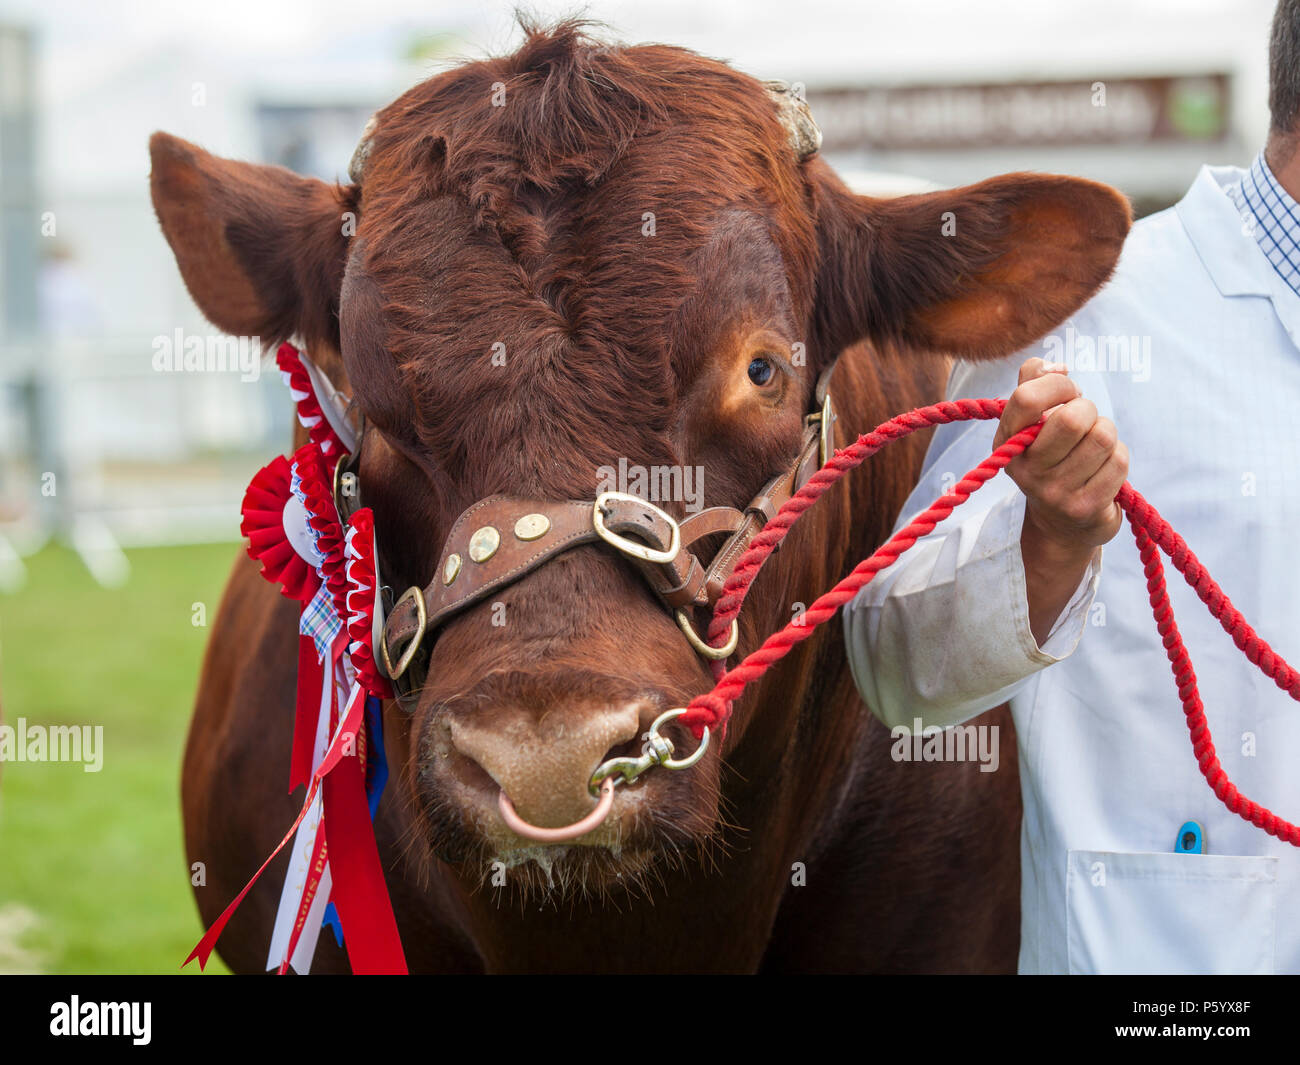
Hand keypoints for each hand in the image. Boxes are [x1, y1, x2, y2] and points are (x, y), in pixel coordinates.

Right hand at [995, 358, 1128, 554]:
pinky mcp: (1085, 507)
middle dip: (1088, 409)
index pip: (1026, 398)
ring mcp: (1054, 492)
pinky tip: (1103, 468)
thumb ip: (1035, 381)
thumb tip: (1058, 368)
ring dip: (1106, 433)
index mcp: (1006, 443)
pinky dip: (1118, 457)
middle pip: (1073, 418)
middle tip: (1084, 421)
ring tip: (1093, 446)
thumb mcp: (1032, 423)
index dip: (1057, 384)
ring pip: (1103, 437)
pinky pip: (1119, 461)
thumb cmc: (1051, 457)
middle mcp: (1025, 470)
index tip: (1069, 391)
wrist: (1061, 524)